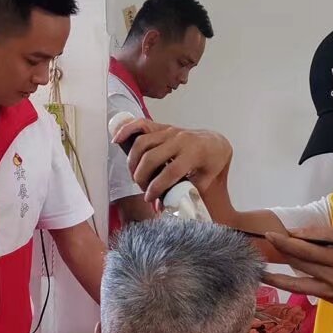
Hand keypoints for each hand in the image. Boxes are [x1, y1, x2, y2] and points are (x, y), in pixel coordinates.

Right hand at [114, 120, 233, 204]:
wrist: (215, 142)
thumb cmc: (211, 162)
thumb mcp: (206, 180)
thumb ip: (185, 194)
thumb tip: (163, 207)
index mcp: (194, 153)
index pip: (171, 172)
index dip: (157, 187)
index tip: (150, 199)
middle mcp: (180, 139)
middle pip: (151, 158)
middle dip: (142, 177)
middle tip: (142, 189)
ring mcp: (170, 131)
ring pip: (142, 143)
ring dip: (133, 162)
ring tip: (135, 176)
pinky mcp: (162, 127)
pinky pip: (141, 125)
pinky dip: (126, 130)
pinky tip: (116, 140)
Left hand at [261, 224, 332, 304]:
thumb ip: (321, 233)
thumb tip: (294, 234)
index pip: (304, 251)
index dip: (284, 242)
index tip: (269, 235)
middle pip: (298, 267)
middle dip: (280, 256)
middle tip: (262, 248)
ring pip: (297, 286)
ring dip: (278, 280)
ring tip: (261, 274)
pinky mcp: (332, 301)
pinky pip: (310, 290)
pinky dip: (297, 283)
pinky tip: (284, 276)